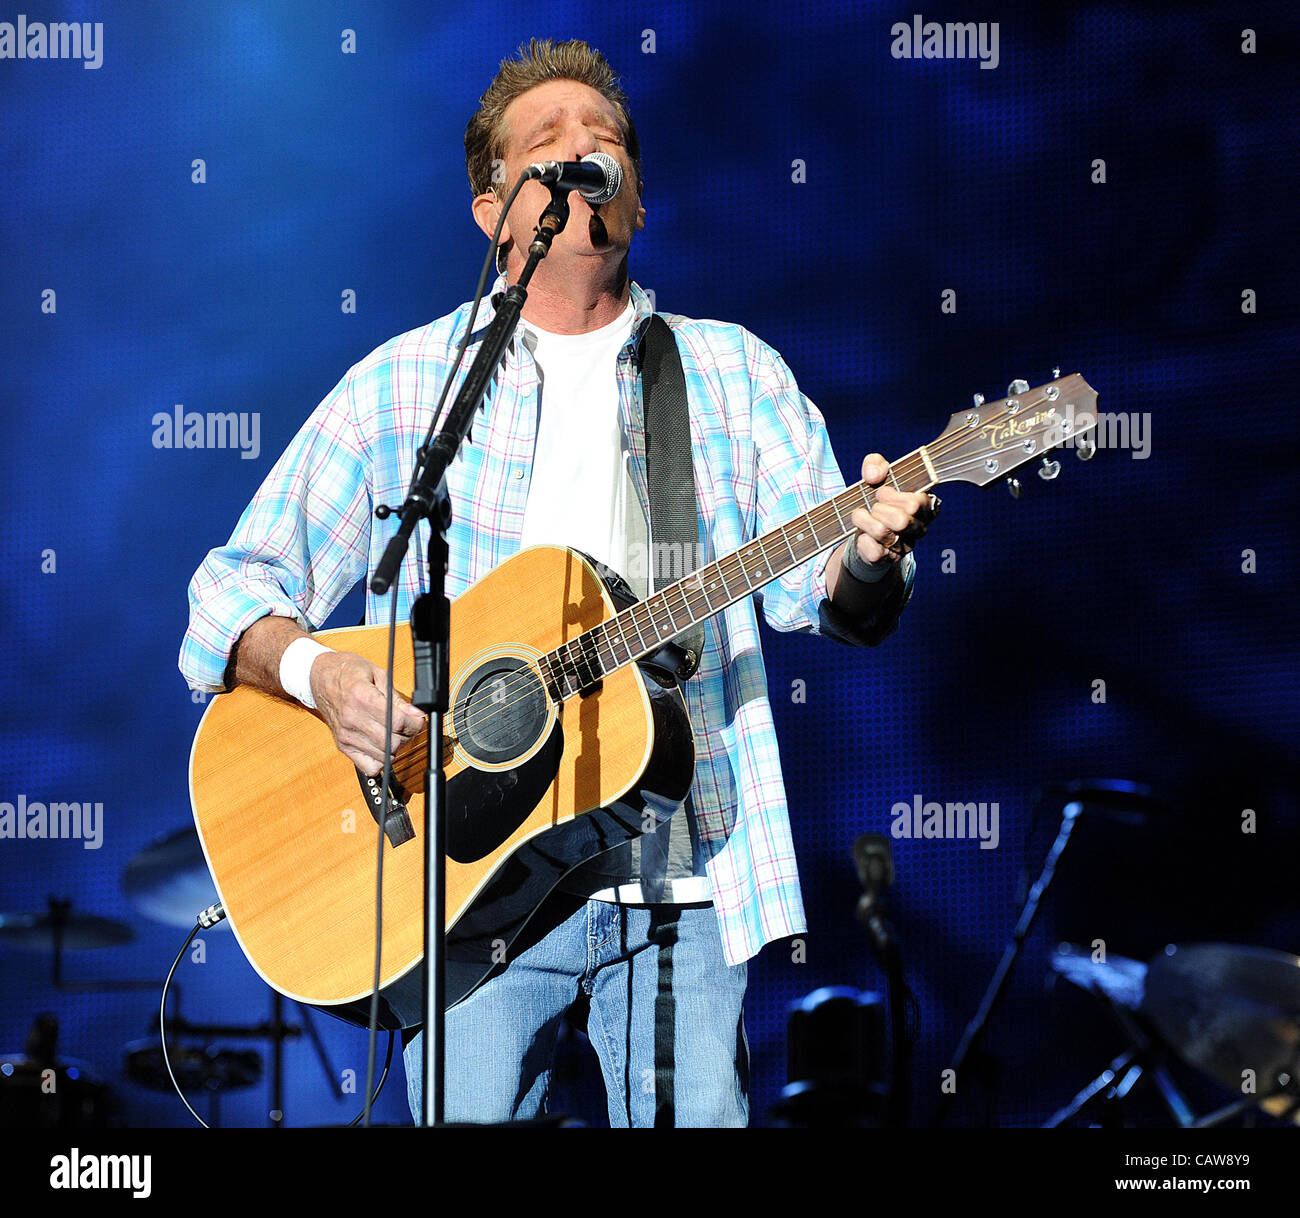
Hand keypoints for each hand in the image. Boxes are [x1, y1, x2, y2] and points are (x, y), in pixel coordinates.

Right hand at [308, 651, 424, 776]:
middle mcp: (352, 719)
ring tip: (395, 732)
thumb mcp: (378, 675)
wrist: (319, 678)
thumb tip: (416, 714)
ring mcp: (346, 735)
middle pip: (393, 742)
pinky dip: (381, 760)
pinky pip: (369, 767)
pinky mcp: (343, 746)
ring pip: (384, 755)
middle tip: (409, 725)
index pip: (398, 722)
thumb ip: (398, 699)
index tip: (418, 719)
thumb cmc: (348, 673)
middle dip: (408, 734)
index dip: (415, 723)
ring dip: (397, 747)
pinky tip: (382, 745)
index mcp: (361, 697)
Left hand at [848, 453, 939, 566]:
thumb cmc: (878, 498)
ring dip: (864, 520)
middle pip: (901, 521)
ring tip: (862, 516)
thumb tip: (872, 476)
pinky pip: (874, 551)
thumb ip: (876, 464)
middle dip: (879, 509)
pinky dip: (862, 539)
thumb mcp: (877, 473)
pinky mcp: (888, 559)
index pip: (915, 503)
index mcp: (925, 505)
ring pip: (883, 533)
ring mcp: (906, 546)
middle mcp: (919, 528)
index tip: (881, 492)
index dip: (892, 496)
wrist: (865, 527)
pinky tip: (863, 534)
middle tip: (874, 506)